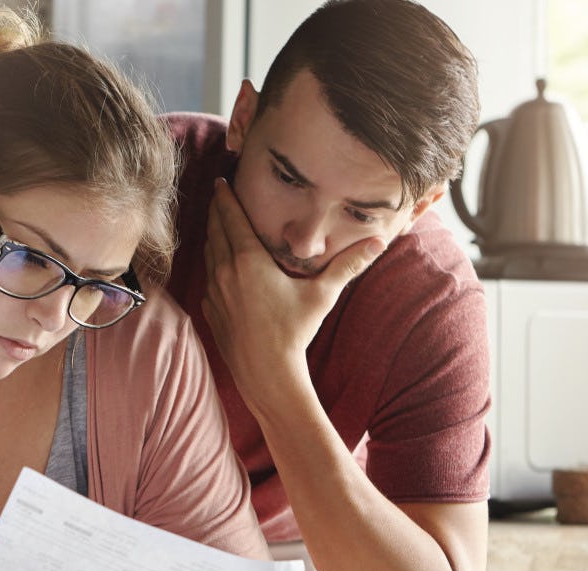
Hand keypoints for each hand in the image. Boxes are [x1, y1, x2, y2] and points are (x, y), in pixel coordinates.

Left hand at [201, 179, 381, 402]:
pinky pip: (208, 277)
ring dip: (212, 235)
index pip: (231, 218)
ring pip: (208, 253)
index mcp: (248, 261)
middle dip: (216, 210)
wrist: (266, 373)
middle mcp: (225, 271)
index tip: (220, 180)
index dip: (225, 197)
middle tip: (218, 194)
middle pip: (215, 230)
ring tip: (218, 223)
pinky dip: (212, 263)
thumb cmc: (294, 332)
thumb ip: (348, 266)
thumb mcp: (323, 295)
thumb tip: (379, 243)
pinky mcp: (210, 309)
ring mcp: (214, 291)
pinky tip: (219, 264)